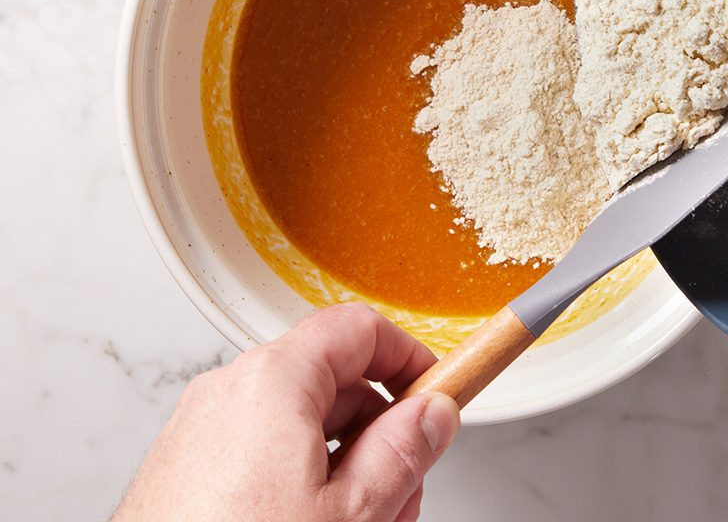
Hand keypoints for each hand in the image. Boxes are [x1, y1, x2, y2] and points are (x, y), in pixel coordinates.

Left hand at [113, 303, 459, 521]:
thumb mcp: (352, 512)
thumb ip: (403, 452)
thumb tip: (432, 415)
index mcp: (273, 381)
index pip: (359, 329)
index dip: (410, 359)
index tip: (436, 398)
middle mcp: (229, 392)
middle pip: (334, 382)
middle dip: (381, 434)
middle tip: (404, 490)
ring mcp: (201, 432)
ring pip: (300, 427)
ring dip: (345, 468)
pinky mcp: (186, 470)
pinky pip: (261, 454)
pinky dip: (299, 483)